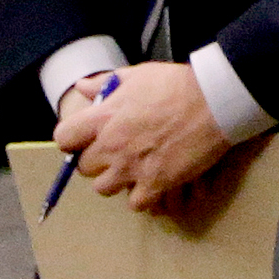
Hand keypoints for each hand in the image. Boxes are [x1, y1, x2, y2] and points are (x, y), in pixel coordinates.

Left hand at [52, 62, 228, 211]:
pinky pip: (136, 204)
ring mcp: (132, 168)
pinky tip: (153, 183)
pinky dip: (143, 197)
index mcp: (103, 118)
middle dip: (98, 160)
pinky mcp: (155, 184)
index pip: (64, 138)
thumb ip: (105, 84)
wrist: (213, 102)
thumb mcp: (138, 75)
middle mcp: (111, 147)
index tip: (84, 139)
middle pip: (85, 168)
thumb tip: (82, 87)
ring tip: (132, 170)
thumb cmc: (176, 85)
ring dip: (116, 181)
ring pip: (104, 189)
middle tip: (117, 152)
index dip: (73, 140)